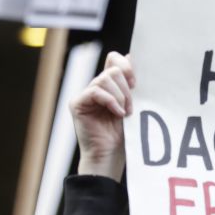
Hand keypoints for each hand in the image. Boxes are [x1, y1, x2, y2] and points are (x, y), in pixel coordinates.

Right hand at [70, 51, 134, 179]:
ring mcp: (86, 96)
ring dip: (120, 97)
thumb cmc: (123, 137)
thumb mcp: (133, 106)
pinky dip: (110, 101)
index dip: (126, 66)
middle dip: (126, 88)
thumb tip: (133, 57)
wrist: (110, 157)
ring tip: (124, 113)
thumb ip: (131, 85)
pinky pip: (95, 91)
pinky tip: (117, 114)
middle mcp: (96, 88)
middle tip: (131, 107)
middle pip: (112, 69)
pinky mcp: (78, 104)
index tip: (136, 83)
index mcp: (110, 86)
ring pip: (105, 79)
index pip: (114, 60)